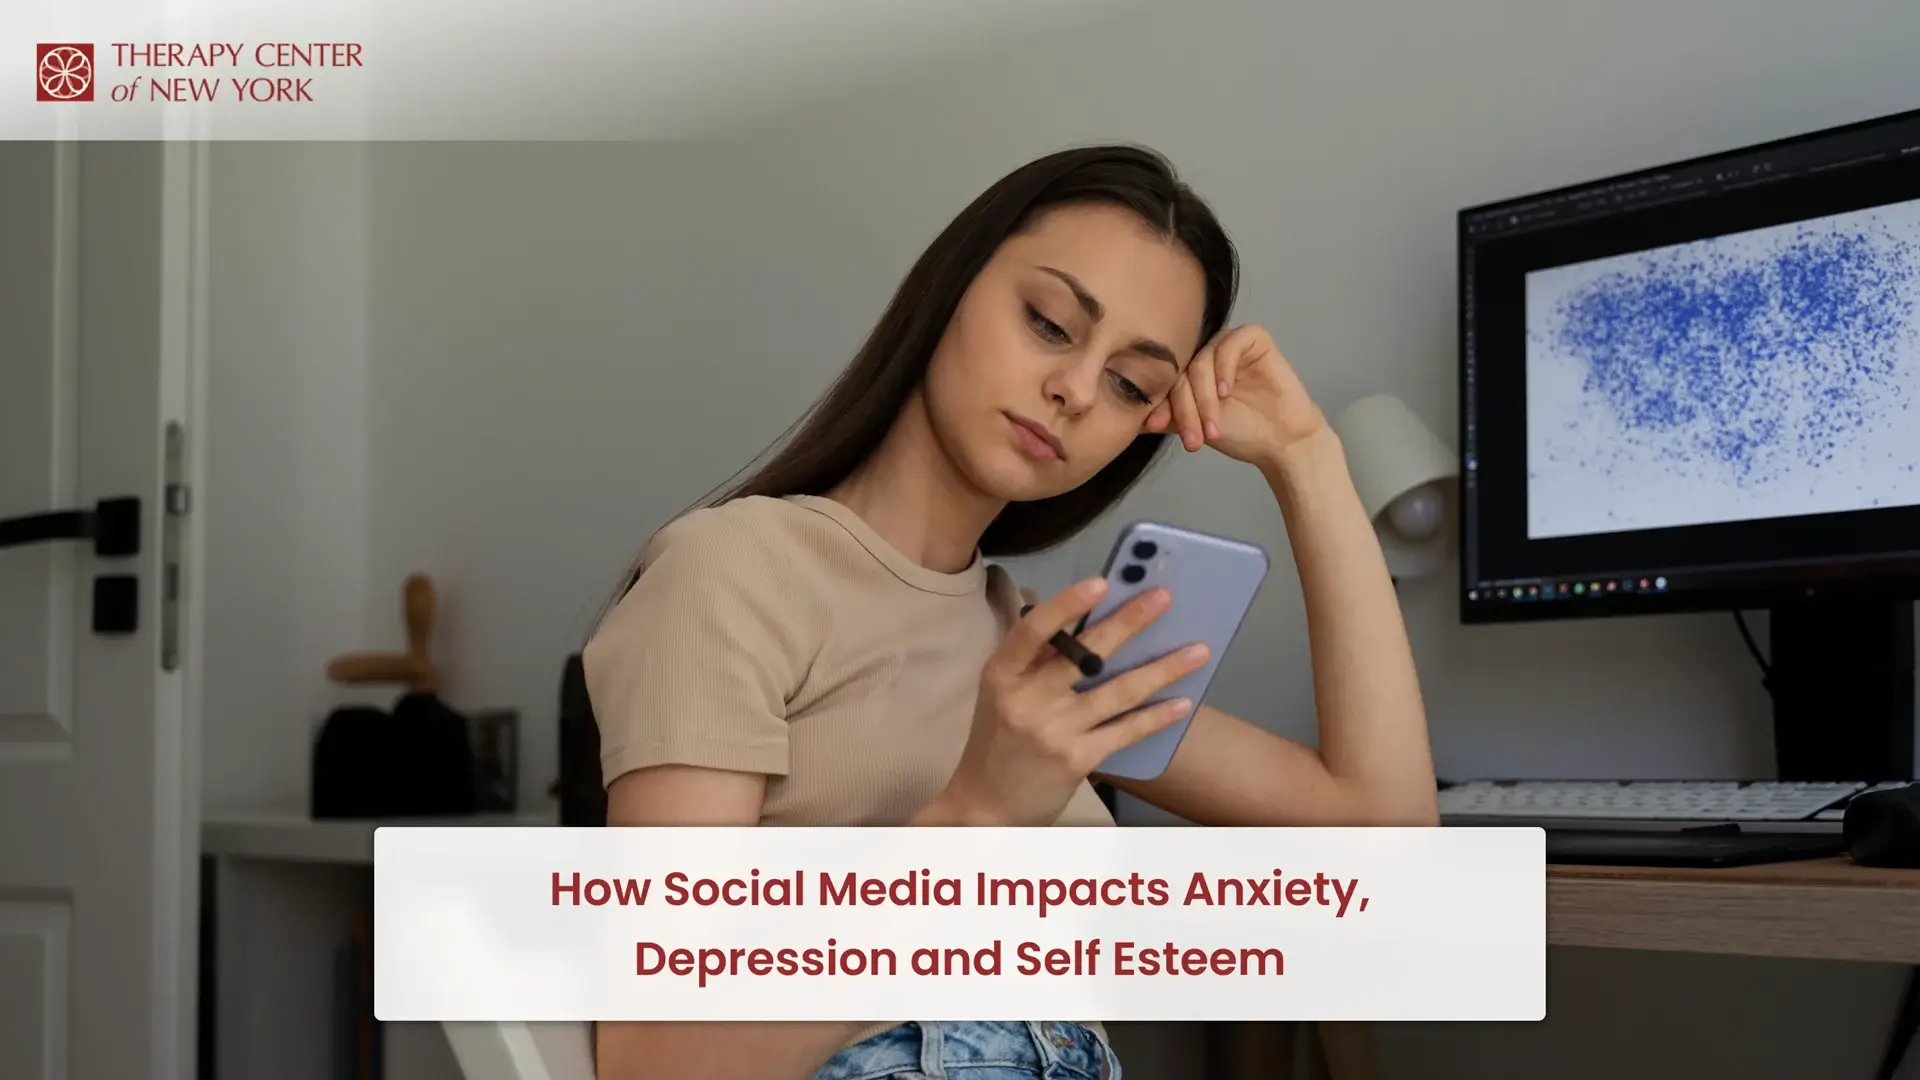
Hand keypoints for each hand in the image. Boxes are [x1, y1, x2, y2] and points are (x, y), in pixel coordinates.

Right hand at [938, 577, 1210, 826]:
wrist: (988, 804)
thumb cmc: (1000, 737)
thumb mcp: (1003, 692)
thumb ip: (1037, 659)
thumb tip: (1092, 619)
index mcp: (1002, 673)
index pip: (1032, 630)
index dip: (1067, 605)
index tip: (1101, 583)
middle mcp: (1026, 700)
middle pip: (1085, 655)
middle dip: (1129, 623)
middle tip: (1164, 598)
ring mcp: (1053, 732)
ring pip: (1117, 692)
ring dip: (1162, 669)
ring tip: (1197, 650)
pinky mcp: (1077, 760)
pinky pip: (1125, 731)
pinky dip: (1156, 716)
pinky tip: (1182, 703)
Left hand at [1146, 324, 1326, 469]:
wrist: (1280, 441)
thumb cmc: (1241, 432)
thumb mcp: (1195, 425)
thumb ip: (1169, 417)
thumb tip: (1135, 418)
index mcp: (1189, 370)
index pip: (1166, 379)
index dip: (1161, 403)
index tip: (1157, 428)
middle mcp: (1207, 353)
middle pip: (1182, 371)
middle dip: (1186, 408)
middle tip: (1195, 439)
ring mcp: (1229, 344)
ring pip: (1202, 361)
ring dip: (1204, 398)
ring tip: (1213, 428)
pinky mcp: (1255, 339)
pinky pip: (1231, 344)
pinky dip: (1224, 368)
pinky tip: (1226, 392)